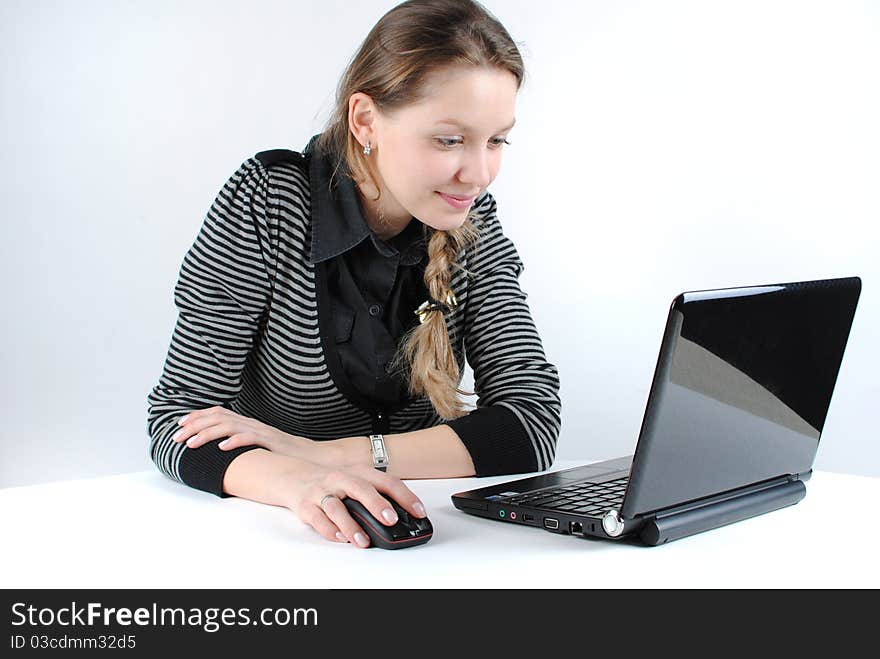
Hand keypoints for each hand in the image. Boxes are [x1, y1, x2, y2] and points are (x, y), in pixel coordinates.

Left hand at [172, 406, 310, 455]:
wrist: (308, 456)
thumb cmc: (280, 453)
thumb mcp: (255, 445)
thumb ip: (239, 442)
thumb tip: (216, 448)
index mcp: (246, 422)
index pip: (218, 412)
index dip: (197, 416)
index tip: (179, 424)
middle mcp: (250, 423)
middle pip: (218, 417)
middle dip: (194, 425)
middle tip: (177, 436)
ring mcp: (260, 431)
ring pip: (229, 426)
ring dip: (207, 434)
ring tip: (192, 443)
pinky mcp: (270, 441)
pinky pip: (249, 438)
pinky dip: (234, 441)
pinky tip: (221, 448)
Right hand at [286, 463, 427, 547]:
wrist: (293, 476)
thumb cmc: (331, 481)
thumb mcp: (355, 480)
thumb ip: (375, 495)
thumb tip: (402, 516)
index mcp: (358, 472)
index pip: (386, 481)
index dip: (404, 496)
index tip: (418, 511)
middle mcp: (340, 479)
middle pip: (361, 489)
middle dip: (377, 505)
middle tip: (391, 520)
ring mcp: (322, 492)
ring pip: (337, 508)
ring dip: (351, 525)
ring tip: (363, 540)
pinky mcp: (306, 506)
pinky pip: (317, 518)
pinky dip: (329, 530)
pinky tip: (339, 538)